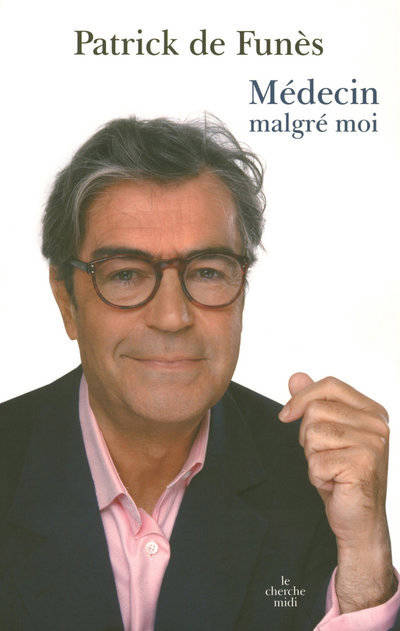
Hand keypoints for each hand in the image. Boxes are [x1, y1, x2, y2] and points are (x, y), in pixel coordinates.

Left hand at [279, 373, 395, 611]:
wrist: (359, 519)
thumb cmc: (342, 476)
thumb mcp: (324, 434)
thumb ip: (312, 403)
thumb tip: (296, 377)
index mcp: (372, 411)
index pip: (330, 385)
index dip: (302, 396)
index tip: (285, 415)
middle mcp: (377, 424)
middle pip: (316, 409)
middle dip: (307, 436)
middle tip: (324, 456)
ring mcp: (373, 443)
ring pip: (313, 433)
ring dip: (312, 457)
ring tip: (331, 469)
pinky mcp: (362, 464)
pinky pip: (316, 460)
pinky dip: (316, 475)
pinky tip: (334, 483)